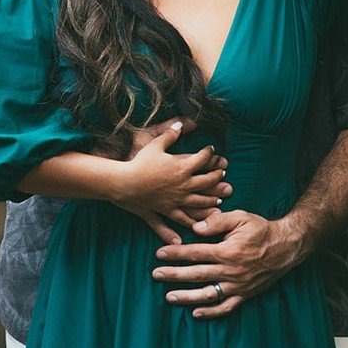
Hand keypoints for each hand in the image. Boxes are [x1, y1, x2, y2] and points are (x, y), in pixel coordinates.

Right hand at [116, 121, 230, 238]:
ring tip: (218, 199)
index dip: (209, 153)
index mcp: (182, 167)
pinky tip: (198, 225)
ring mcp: (177, 199)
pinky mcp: (168, 210)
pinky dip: (192, 222)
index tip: (212, 150)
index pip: (203, 159)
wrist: (125, 183)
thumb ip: (170, 134)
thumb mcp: (155, 144)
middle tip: (222, 173)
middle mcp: (184, 184)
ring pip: (200, 201)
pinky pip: (183, 218)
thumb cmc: (139, 162)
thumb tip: (180, 122)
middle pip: (207, 181)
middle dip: (217, 176)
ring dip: (211, 199)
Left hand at [151, 208, 309, 317]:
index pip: (195, 253)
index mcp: (228, 251)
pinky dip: (211, 312)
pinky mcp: (245, 294)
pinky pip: (226, 307)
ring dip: (186, 296)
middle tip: (155, 275)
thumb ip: (217, 221)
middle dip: (174, 275)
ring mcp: (238, 285)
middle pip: (197, 274)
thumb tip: (196, 228)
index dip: (176, 254)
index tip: (159, 254)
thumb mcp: (240, 217)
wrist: (287, 246)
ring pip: (207, 294)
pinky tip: (196, 313)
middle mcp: (231, 271)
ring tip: (169, 297)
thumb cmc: (261, 229)